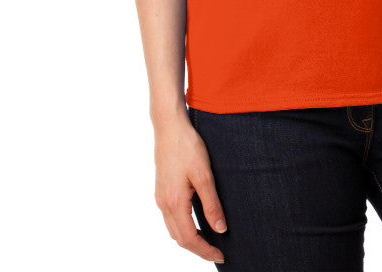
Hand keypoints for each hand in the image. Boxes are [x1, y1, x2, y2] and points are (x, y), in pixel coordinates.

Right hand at [152, 109, 226, 263]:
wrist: (169, 126)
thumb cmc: (187, 146)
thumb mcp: (204, 174)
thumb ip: (211, 203)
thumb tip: (220, 228)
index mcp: (175, 202)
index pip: (189, 239)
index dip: (205, 251)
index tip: (221, 255)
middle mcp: (164, 203)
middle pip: (180, 238)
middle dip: (198, 249)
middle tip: (217, 252)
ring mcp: (160, 197)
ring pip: (173, 229)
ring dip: (189, 239)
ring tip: (208, 240)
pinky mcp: (161, 189)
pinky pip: (170, 218)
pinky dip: (182, 227)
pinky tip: (194, 222)